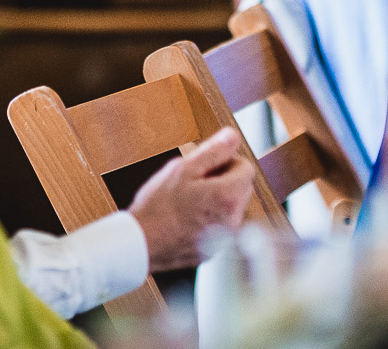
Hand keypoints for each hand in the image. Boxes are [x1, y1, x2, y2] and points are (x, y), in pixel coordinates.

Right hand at [128, 127, 255, 270]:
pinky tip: (187, 218)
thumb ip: (213, 151)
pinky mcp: (215, 250)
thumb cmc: (159, 206)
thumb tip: (232, 136)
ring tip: (188, 201)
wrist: (142, 244)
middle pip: (241, 187)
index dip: (225, 161)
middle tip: (194, 182)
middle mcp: (233, 220)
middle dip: (223, 180)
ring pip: (231, 207)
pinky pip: (221, 226)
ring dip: (217, 199)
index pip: (245, 167)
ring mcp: (225, 238)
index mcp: (228, 196)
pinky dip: (210, 218)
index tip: (205, 167)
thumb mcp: (183, 168)